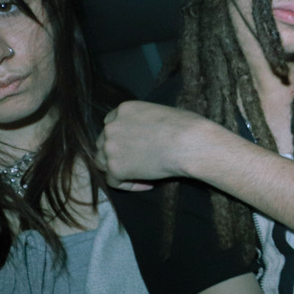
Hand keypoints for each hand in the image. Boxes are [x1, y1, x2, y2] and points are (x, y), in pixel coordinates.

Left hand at [95, 101, 217, 189]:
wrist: (189, 143)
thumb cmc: (187, 127)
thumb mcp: (162, 113)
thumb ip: (147, 121)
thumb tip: (154, 133)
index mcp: (124, 109)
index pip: (111, 124)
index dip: (122, 137)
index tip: (137, 146)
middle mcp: (112, 126)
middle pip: (104, 143)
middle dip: (118, 153)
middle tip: (137, 162)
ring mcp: (111, 147)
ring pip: (103, 163)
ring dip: (119, 169)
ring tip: (141, 175)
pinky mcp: (116, 168)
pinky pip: (113, 181)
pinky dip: (128, 185)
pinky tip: (147, 184)